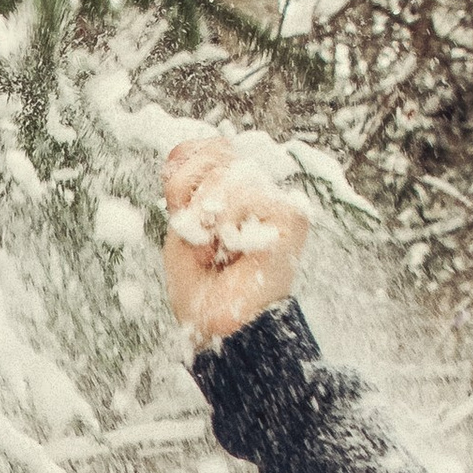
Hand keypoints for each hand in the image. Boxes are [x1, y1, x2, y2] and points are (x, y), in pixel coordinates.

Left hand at [160, 134, 310, 342]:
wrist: (217, 325)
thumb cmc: (201, 283)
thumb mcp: (180, 224)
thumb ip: (184, 182)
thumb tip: (187, 147)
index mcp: (231, 183)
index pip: (196, 148)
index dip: (180, 181)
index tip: (184, 220)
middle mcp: (258, 184)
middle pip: (213, 152)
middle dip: (190, 201)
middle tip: (200, 240)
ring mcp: (278, 198)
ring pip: (227, 174)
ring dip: (206, 219)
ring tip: (215, 249)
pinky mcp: (292, 215)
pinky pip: (248, 194)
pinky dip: (226, 223)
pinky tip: (233, 247)